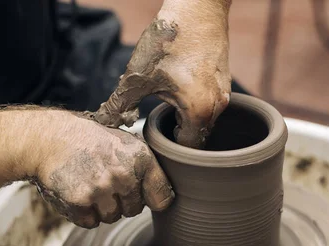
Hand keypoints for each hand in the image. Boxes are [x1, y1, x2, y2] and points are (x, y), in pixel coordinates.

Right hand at [34, 114, 173, 228]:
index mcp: (141, 159)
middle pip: (134, 210)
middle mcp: (124, 175)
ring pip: (112, 217)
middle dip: (121, 201)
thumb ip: (143, 167)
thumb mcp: (123, 142)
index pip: (162, 198)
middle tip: (104, 180)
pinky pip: (90, 222)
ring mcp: (101, 189)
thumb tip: (165, 196)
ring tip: (88, 183)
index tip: (144, 196)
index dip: (152, 199)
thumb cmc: (87, 140)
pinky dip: (83, 213)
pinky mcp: (80, 202)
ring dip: (101, 208)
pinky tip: (76, 191)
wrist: (48, 138)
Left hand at [93, 3, 230, 148]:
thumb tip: (103, 123)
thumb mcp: (137, 77)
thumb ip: (119, 106)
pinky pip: (210, 101)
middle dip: (177, 132)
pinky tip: (179, 84)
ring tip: (167, 98)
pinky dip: (195, 100)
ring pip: (204, 118)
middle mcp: (218, 107)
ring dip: (186, 115)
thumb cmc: (169, 39)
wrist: (197, 6)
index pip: (187, 148)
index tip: (155, 138)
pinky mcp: (225, 80)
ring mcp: (225, 93)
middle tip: (157, 119)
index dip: (168, 146)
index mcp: (199, 112)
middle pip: (196, 135)